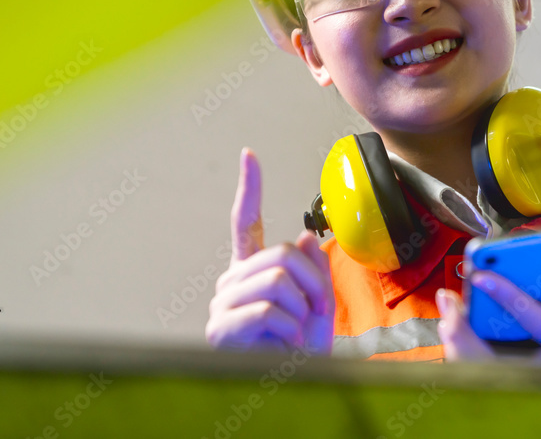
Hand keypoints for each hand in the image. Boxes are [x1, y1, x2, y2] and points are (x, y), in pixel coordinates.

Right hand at [205, 148, 334, 352]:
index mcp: (253, 271)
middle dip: (313, 284)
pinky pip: (269, 311)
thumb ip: (314, 269)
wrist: (298, 385)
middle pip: (282, 254)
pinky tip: (282, 347)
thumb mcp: (320, 302)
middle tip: (315, 314)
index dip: (250, 188)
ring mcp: (223, 304)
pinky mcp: (221, 328)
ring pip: (278, 280)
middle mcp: (232, 282)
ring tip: (296, 334)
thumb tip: (305, 235)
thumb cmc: (304, 347)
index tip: (249, 155)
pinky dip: (289, 331)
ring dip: (302, 311)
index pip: (247, 223)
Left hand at [436, 256, 540, 368]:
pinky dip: (472, 356)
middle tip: (447, 301)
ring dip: (464, 344)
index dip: (510, 298)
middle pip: (500, 356)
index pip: (540, 321)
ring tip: (447, 311)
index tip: (484, 276)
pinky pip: (496, 375)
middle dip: (466, 331)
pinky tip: (460, 332)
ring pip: (491, 370)